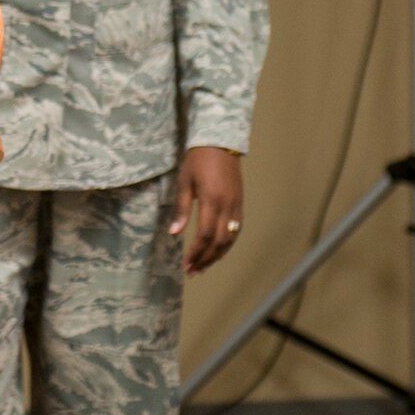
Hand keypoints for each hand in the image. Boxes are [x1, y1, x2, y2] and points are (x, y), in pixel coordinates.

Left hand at [169, 146, 241, 274]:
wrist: (220, 142)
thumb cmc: (197, 160)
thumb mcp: (184, 182)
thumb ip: (181, 209)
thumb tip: (174, 233)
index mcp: (211, 200)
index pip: (205, 235)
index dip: (195, 253)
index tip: (185, 265)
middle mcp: (227, 206)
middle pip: (219, 242)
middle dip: (206, 259)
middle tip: (192, 271)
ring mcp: (236, 205)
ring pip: (230, 239)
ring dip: (217, 256)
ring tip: (203, 267)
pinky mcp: (240, 203)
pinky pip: (236, 230)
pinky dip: (228, 244)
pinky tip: (218, 252)